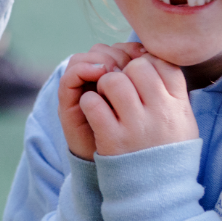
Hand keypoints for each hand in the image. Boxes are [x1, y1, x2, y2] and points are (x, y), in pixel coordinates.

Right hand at [58, 42, 146, 159]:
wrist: (117, 172)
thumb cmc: (136, 143)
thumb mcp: (150, 113)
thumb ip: (152, 88)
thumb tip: (154, 57)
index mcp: (118, 82)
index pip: (120, 49)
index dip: (130, 48)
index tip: (143, 54)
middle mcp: (96, 82)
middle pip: (102, 49)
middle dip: (117, 53)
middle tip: (127, 64)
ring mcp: (81, 90)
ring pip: (85, 57)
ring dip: (101, 59)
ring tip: (113, 70)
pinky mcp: (67, 101)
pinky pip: (70, 75)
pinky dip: (83, 69)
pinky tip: (99, 73)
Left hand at [79, 54, 199, 156]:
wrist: (159, 195)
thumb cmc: (168, 152)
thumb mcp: (183, 122)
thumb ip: (173, 92)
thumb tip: (152, 58)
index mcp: (179, 106)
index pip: (164, 64)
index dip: (147, 62)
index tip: (140, 74)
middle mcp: (160, 112)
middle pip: (138, 67)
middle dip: (124, 71)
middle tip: (119, 86)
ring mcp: (136, 126)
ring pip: (113, 81)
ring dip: (104, 85)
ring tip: (105, 98)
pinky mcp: (112, 139)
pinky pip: (93, 103)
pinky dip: (89, 103)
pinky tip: (94, 112)